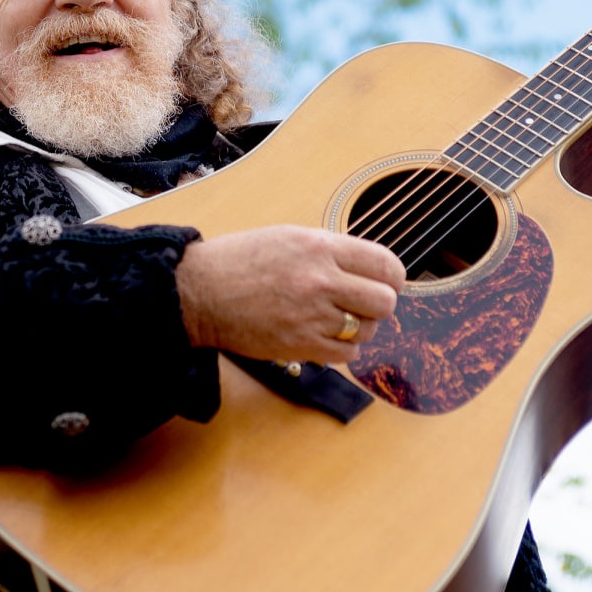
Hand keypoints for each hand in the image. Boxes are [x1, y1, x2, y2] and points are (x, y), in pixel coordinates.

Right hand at [176, 225, 406, 364]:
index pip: (385, 265)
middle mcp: (321, 280)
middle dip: (378, 305)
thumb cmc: (239, 261)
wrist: (199, 292)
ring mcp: (312, 316)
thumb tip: (368, 268)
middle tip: (362, 304)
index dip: (392, 277)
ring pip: (368, 331)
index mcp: (320, 247)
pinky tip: (326, 338)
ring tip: (337, 320)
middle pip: (385, 301)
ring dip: (359, 328)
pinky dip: (342, 349)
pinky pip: (347, 355)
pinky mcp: (301, 346)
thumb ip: (331, 251)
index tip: (386, 283)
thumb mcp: (290, 237)